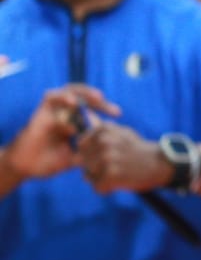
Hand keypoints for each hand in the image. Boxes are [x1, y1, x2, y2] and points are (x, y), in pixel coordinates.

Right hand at [4, 85, 120, 179]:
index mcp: (74, 123)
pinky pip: (50, 97)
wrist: (23, 168)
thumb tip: (109, 153)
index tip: (119, 115)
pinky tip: (74, 102)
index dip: (107, 110)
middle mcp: (65, 114)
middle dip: (101, 101)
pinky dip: (63, 96)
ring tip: (98, 98)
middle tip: (114, 110)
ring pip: (70, 92)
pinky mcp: (40, 112)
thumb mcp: (74, 159)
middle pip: (85, 98)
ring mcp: (53, 112)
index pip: (93, 109)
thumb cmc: (47, 163)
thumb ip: (89, 154)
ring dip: (85, 93)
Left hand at [76, 119, 174, 193]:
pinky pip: (98, 187)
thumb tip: (87, 114)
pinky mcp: (111, 175)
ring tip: (118, 174)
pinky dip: (107, 189)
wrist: (160, 164)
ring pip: (88, 176)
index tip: (106, 154)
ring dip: (101, 179)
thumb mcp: (122, 133)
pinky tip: (120, 182)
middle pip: (82, 162)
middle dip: (94, 167)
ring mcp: (107, 158)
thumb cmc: (139, 150)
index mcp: (104, 130)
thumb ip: (102, 127)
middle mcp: (104, 142)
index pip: (80, 145)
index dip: (90, 153)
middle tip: (115, 165)